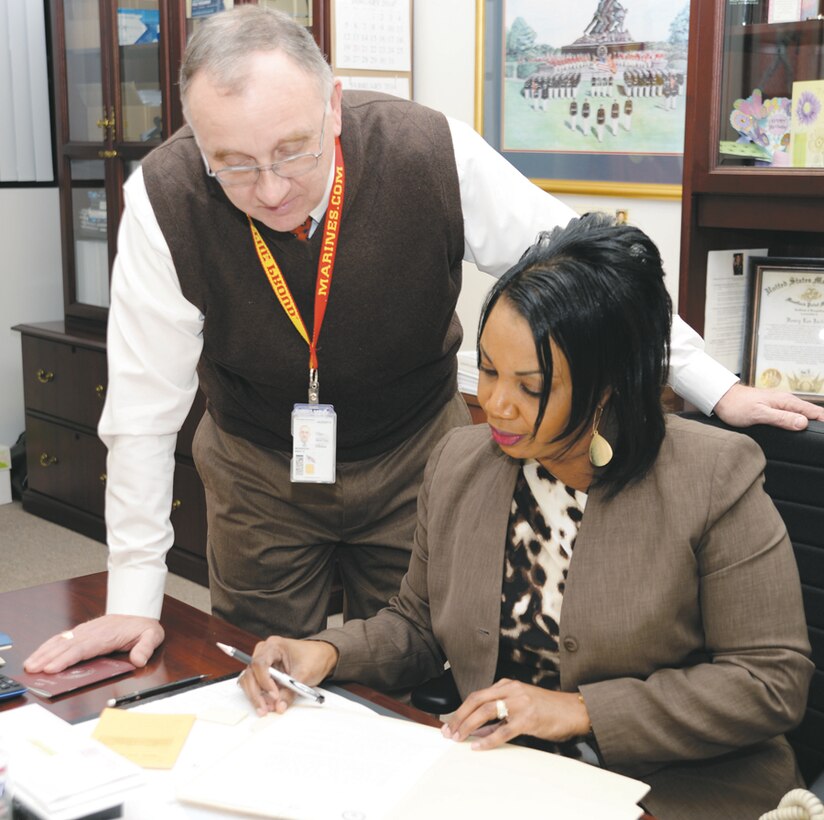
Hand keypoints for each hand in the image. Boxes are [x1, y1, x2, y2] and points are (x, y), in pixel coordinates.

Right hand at [23, 614, 163, 673]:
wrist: (139, 611)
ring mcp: (85, 631)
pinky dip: (48, 645)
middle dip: (49, 658)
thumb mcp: (152, 636)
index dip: (66, 658)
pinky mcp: (81, 632)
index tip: (52, 668)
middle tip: (33, 670)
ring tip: (30, 664)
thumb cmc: (143, 627)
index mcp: (107, 635)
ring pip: (62, 641)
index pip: (84, 648)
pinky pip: (63, 638)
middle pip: (68, 646)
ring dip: (44, 652)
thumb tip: (139, 660)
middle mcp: (93, 632)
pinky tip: (38, 654)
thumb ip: (145, 648)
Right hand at [238, 636, 337, 716]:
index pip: (260, 663)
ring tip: (266, 709)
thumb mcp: (304, 674)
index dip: (264, 681)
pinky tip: (267, 705)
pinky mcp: (265, 674)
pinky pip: (256, 685)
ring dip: (256, 696)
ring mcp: (263, 664)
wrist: (323, 656)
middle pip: (251, 673)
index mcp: (274, 646)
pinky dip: (259, 696)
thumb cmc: (314, 657)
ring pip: (249, 681)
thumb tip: (279, 706)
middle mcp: (264, 652)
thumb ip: (290, 691)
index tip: (274, 695)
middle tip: (265, 708)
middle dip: (256, 693)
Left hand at [441, 678, 589, 750]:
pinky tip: (478, 746)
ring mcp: (520, 703)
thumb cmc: (547, 709)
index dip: (461, 709)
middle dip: (459, 716)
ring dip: (468, 726)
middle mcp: (511, 690)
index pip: (477, 695)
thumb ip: (500, 712)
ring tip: (459, 737)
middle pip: (476, 700)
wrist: (573, 710)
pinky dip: (488, 740)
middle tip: (448, 731)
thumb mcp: (520, 703)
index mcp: (508, 684)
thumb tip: (477, 729)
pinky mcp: (529, 719)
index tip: (450, 722)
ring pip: (486, 712)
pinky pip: (503, 730)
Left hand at [713, 383, 823, 430]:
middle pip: (811, 413)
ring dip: (811, 423)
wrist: (721, 398)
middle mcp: (786, 402)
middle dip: (821, 424)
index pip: (815, 412)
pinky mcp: (774, 409)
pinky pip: (792, 415)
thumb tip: (803, 423)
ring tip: (818, 433)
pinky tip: (799, 429)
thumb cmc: (736, 405)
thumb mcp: (759, 414)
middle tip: (822, 438)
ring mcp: (780, 405)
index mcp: (786, 401)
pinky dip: (799, 422)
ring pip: (802, 415)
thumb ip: (781, 418)